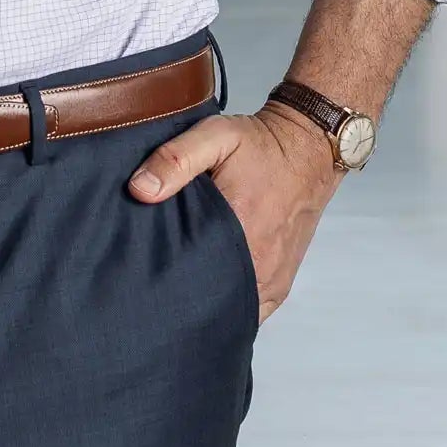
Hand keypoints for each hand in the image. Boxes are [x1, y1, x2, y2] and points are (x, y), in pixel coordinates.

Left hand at [126, 101, 343, 325]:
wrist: (307, 149)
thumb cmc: (260, 145)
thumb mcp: (214, 135)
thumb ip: (175, 160)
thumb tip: (139, 190)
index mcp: (239, 229)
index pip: (190, 276)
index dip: (164, 279)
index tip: (142, 273)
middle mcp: (260, 262)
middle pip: (211, 300)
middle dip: (181, 297)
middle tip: (154, 283)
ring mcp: (272, 277)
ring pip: (232, 309)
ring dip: (207, 303)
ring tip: (178, 290)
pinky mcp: (281, 282)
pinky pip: (253, 310)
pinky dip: (231, 305)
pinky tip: (209, 295)